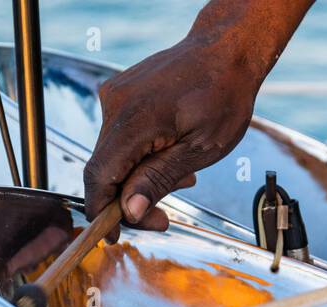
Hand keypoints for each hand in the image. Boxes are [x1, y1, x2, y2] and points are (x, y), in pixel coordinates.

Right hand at [83, 35, 261, 230]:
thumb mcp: (200, 149)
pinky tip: (172, 154)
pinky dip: (142, 155)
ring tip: (183, 177)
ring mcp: (115, 96)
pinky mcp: (121, 94)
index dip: (102, 212)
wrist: (226, 50)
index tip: (113, 236)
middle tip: (163, 217)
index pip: (99, 176)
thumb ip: (158, 180)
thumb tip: (129, 212)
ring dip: (141, 176)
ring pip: (115, 156)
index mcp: (132, 120)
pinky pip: (122, 137)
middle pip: (106, 170)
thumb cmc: (223, 95)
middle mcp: (114, 105)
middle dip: (131, 198)